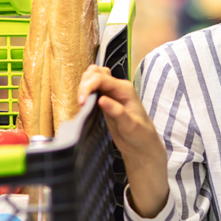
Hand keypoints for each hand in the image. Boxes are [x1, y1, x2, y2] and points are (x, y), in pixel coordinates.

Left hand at [78, 65, 167, 217]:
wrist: (142, 147)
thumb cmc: (127, 129)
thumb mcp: (111, 108)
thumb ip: (101, 91)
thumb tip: (88, 76)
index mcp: (117, 88)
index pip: (95, 74)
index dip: (83, 82)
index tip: (78, 99)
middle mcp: (121, 90)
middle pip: (96, 73)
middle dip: (84, 83)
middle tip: (81, 100)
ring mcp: (126, 102)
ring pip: (103, 79)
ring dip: (90, 85)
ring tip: (85, 101)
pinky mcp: (128, 120)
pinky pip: (118, 109)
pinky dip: (110, 105)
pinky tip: (103, 102)